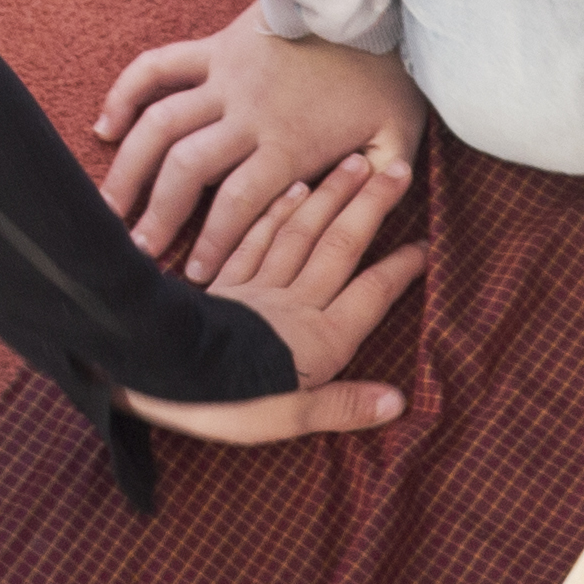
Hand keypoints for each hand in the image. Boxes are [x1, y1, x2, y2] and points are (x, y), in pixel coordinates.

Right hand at [95, 2, 424, 276]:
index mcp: (289, 142)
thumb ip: (381, 185)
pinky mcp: (213, 46)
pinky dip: (125, 95)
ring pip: (159, 123)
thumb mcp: (398, 135)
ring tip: (110, 207)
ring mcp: (224, 75)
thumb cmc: (385, 71)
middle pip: (186, 169)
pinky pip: (156, 67)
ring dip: (129, 167)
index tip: (195, 276)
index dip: (213, 243)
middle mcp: (247, 112)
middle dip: (157, 214)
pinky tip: (105, 130)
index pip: (239, 203)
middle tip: (137, 250)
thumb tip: (367, 228)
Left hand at [125, 145, 427, 447]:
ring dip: (330, 196)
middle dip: (371, 207)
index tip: (427, 244)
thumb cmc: (223, 407)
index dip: (401, 269)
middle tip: (399, 171)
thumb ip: (343, 407)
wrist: (157, 378)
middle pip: (340, 247)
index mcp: (319, 341)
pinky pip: (254, 238)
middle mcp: (294, 305)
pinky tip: (290, 190)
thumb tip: (398, 401)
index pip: (372, 294)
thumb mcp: (289, 421)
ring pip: (301, 232)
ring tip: (353, 163)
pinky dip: (276, 211)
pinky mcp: (223, 284)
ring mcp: (256, 288)